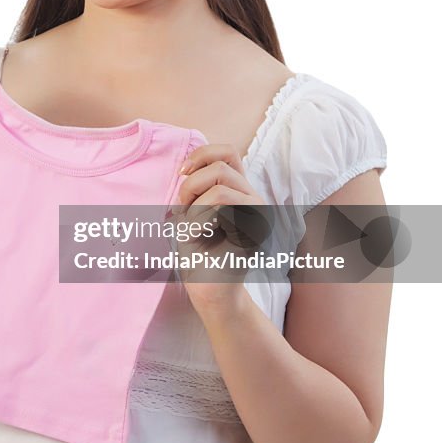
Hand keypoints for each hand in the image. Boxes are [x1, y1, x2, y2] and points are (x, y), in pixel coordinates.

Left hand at [169, 142, 266, 316]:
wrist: (208, 290)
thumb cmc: (198, 252)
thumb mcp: (191, 210)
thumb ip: (197, 186)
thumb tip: (187, 165)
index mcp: (240, 190)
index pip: (228, 152)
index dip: (202, 154)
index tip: (181, 173)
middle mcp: (254, 197)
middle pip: (220, 165)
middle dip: (191, 185)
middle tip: (182, 211)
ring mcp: (259, 213)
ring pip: (220, 185)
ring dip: (194, 207)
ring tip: (190, 228)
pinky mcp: (256, 229)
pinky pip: (221, 205)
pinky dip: (197, 219)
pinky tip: (196, 237)